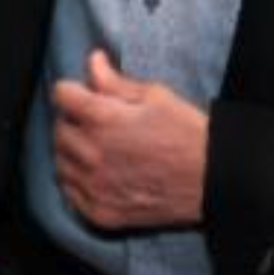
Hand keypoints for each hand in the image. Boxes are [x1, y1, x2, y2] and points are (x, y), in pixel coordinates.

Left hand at [50, 50, 209, 228]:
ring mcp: (95, 187)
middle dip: (74, 120)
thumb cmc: (189, 135)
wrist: (214, 180)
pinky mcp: (101, 212)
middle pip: (59, 129)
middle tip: (97, 123)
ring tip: (99, 149)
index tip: (84, 95)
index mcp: (103, 120)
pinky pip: (71, 194)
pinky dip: (78, 182)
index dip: (74, 90)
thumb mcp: (156, 96)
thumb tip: (93, 62)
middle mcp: (92, 154)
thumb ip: (115, 82)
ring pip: (61, 162)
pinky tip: (98, 174)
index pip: (62, 95)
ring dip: (73, 152)